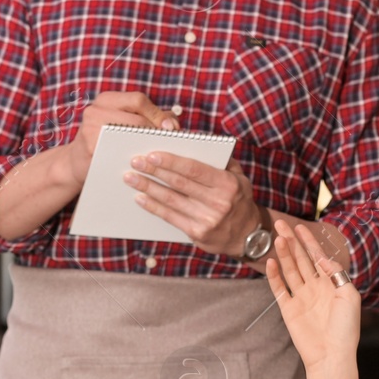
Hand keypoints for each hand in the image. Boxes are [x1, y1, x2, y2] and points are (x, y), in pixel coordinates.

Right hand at [64, 91, 178, 185]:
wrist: (75, 162)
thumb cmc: (106, 140)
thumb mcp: (122, 122)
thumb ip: (148, 117)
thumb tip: (173, 122)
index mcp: (106, 100)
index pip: (138, 100)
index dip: (158, 114)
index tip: (171, 128)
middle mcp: (96, 110)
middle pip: (137, 119)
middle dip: (157, 132)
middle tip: (169, 143)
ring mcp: (90, 128)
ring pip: (130, 135)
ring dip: (148, 144)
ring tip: (158, 152)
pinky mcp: (90, 147)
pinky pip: (120, 151)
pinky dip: (134, 156)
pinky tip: (143, 163)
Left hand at [126, 153, 263, 258]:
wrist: (246, 235)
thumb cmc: (238, 200)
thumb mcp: (239, 178)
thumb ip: (221, 160)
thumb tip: (196, 142)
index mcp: (227, 184)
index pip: (195, 169)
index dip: (172, 161)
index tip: (152, 154)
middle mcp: (218, 202)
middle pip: (179, 183)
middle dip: (154, 171)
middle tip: (135, 161)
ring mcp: (207, 219)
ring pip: (171, 200)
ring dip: (148, 188)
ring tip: (131, 178)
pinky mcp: (197, 233)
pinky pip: (170, 217)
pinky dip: (153, 206)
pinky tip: (140, 198)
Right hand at [264, 221, 360, 370]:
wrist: (333, 355)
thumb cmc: (346, 329)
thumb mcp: (349, 296)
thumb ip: (336, 274)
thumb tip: (323, 258)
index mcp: (330, 284)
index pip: (317, 257)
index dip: (309, 241)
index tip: (299, 227)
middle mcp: (314, 288)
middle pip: (300, 259)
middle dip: (291, 241)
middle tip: (280, 224)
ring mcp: (300, 298)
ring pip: (290, 270)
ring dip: (283, 254)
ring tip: (277, 238)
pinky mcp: (288, 310)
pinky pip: (279, 289)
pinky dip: (274, 276)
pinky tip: (270, 263)